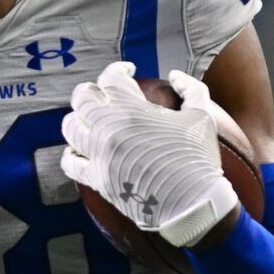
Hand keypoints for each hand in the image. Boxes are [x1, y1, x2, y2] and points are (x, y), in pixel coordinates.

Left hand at [60, 61, 239, 248]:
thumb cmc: (199, 159)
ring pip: (71, 128)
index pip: (110, 78)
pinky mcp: (96, 180)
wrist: (192, 205)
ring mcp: (99, 155)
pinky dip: (70, 154)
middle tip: (103, 93)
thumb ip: (190, 88)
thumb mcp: (203, 116)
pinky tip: (77, 151)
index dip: (118, 69)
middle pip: (82, 98)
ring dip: (77, 118)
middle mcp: (108, 129)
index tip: (127, 71)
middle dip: (91, 90)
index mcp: (132, 110)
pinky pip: (70, 164)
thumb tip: (174, 75)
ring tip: (88, 118)